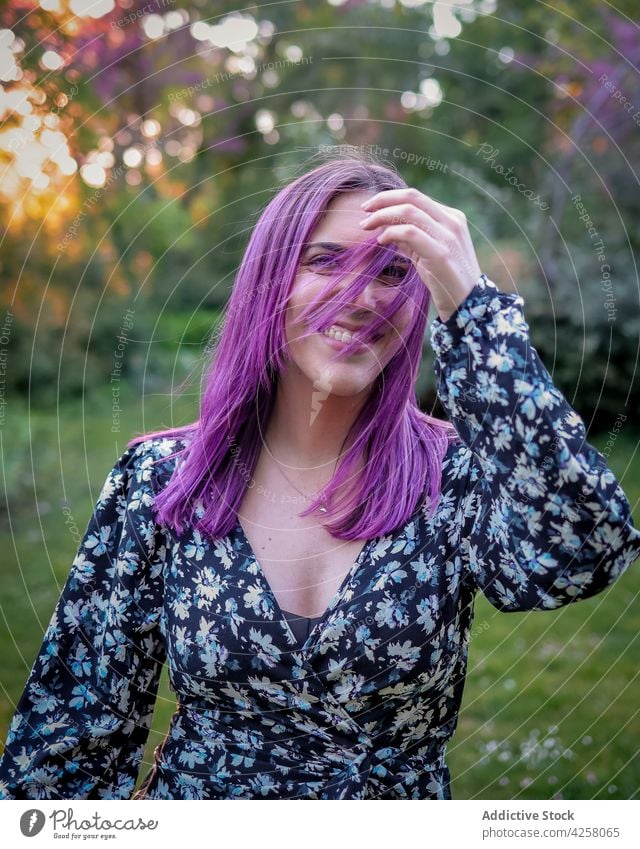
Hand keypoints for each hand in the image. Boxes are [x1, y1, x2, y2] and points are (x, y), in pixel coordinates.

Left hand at [359, 187, 481, 322]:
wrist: (468, 304)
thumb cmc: (446, 279)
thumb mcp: (428, 253)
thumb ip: (411, 238)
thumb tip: (386, 227)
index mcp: (452, 217)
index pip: (416, 197)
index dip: (390, 198)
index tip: (371, 207)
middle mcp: (452, 222)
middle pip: (412, 197)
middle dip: (383, 200)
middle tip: (363, 209)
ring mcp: (448, 236)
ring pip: (409, 212)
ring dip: (382, 216)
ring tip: (367, 225)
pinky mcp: (441, 254)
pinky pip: (410, 233)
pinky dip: (391, 233)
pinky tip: (381, 240)